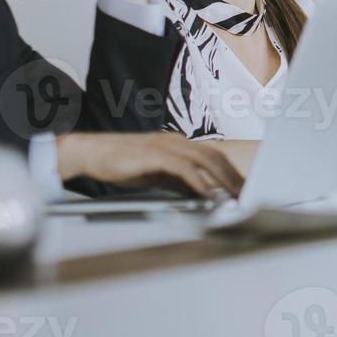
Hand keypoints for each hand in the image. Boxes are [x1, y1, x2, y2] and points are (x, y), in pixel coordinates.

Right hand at [56, 132, 243, 198]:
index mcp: (178, 144)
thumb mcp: (155, 174)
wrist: (91, 152)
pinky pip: (183, 167)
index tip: (242, 187)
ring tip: (234, 195)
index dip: (230, 171)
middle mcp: (176, 141)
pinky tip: (206, 194)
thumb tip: (200, 193)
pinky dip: (198, 181)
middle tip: (246, 194)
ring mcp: (165, 145)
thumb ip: (177, 181)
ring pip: (204, 159)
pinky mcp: (153, 153)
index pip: (212, 156)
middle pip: (214, 157)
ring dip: (222, 179)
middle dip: (233, 176)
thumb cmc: (122, 163)